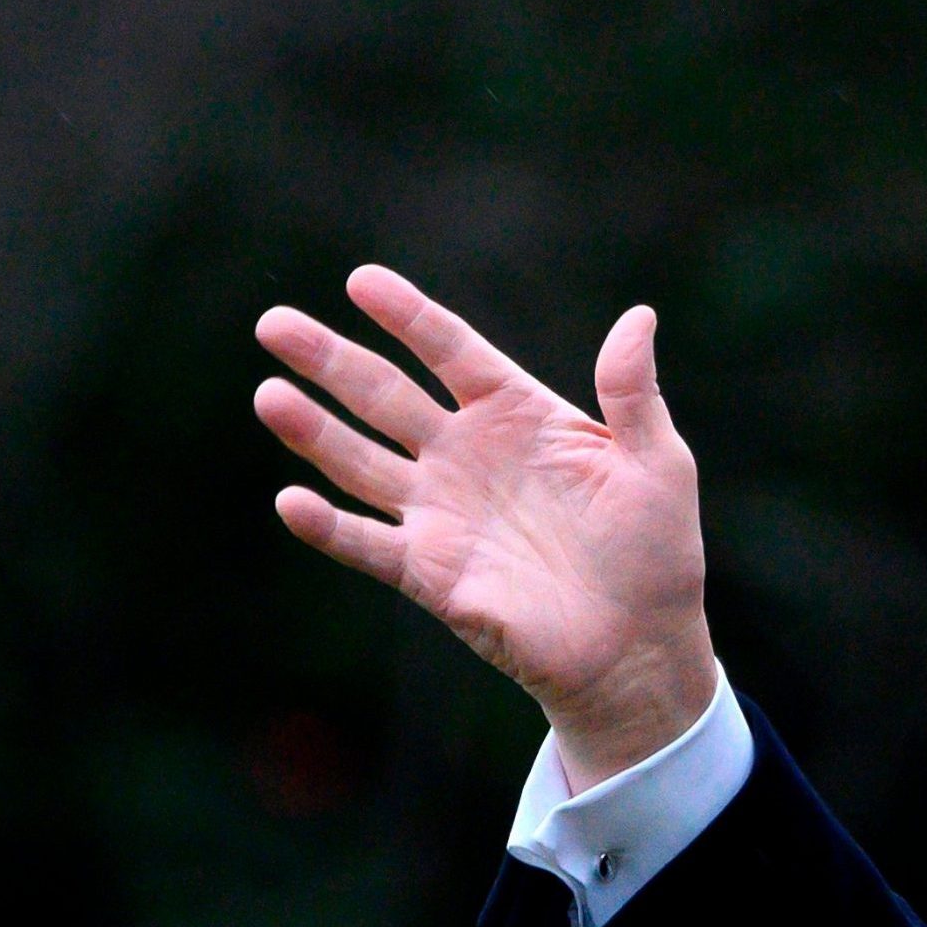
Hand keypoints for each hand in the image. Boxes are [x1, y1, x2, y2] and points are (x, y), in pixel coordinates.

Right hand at [256, 265, 716, 791]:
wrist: (640, 646)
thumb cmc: (656, 552)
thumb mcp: (657, 464)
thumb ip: (633, 392)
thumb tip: (639, 315)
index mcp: (519, 416)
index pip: (451, 351)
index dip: (407, 316)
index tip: (361, 280)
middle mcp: (467, 455)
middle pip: (385, 395)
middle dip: (330, 360)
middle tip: (274, 322)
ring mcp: (441, 512)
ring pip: (360, 462)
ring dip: (313, 431)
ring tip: (269, 394)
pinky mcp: (429, 572)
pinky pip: (366, 543)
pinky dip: (328, 527)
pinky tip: (289, 500)